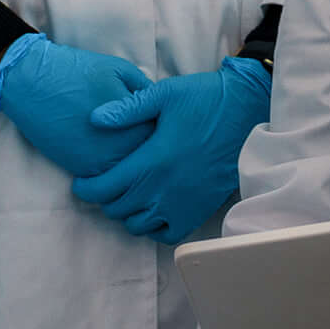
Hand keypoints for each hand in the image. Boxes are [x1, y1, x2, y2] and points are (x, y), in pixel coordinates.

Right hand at [0, 34, 154, 178]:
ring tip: (119, 139)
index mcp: (137, 121)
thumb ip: (146, 91)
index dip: (164, 126)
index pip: (165, 134)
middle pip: (150, 157)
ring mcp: (102, 162)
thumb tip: (161, 107)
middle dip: (150, 147)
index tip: (159, 119)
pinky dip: (110, 167)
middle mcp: (123, 147)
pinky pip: (106, 177)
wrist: (32, 82)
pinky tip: (103, 147)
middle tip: (141, 132)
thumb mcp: (120, 70)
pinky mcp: (82, 170)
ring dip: (130, 160)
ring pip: (128, 171)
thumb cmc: (77, 71)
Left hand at [73, 57, 272, 242]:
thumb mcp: (163, 94)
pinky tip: (153, 210)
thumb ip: (127, 110)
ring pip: (139, 225)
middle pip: (118, 209)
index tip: (82, 183)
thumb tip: (95, 119)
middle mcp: (165, 188)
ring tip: (128, 196)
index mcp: (152, 161)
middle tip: (105, 184)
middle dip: (104, 199)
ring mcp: (183, 202)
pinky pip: (168, 234)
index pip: (104, 189)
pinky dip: (154, 228)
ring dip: (127, 213)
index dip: (86, 189)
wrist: (247, 110)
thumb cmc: (206, 99)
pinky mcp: (200, 208)